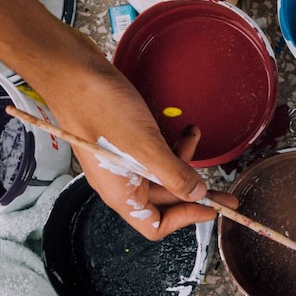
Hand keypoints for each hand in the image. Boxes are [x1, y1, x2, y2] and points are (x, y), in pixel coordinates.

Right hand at [40, 37, 237, 238]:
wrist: (69, 70)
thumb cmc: (100, 108)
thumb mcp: (145, 147)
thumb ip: (174, 174)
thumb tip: (197, 195)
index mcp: (121, 193)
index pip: (155, 225)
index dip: (186, 218)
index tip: (211, 207)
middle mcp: (120, 182)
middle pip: (163, 200)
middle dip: (193, 192)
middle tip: (226, 191)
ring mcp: (120, 161)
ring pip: (159, 173)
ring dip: (182, 160)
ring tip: (195, 136)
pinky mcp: (122, 139)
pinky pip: (152, 152)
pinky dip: (170, 144)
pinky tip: (183, 128)